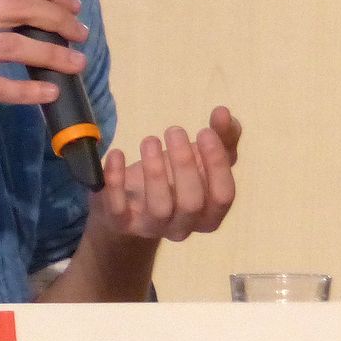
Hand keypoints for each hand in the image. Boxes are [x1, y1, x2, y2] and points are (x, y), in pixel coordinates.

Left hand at [89, 105, 238, 242]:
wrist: (130, 204)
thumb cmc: (174, 178)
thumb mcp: (200, 158)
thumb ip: (221, 136)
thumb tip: (224, 112)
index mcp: (209, 213)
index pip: (223, 196)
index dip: (217, 164)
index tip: (204, 131)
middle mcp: (184, 226)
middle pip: (192, 203)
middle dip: (184, 164)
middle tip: (174, 130)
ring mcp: (151, 227)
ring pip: (159, 208)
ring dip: (155, 171)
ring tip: (150, 140)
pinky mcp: (121, 223)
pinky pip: (118, 209)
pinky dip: (116, 180)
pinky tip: (116, 154)